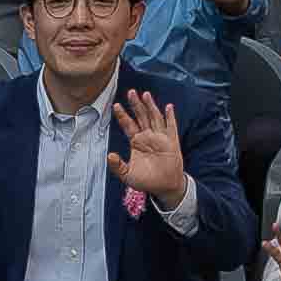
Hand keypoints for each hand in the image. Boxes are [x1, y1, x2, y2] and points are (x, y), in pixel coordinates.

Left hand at [109, 85, 192, 200]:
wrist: (165, 187)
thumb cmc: (147, 181)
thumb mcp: (128, 175)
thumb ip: (118, 166)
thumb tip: (109, 156)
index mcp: (137, 142)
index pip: (128, 125)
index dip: (122, 115)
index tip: (116, 105)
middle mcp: (148, 137)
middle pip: (141, 117)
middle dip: (136, 105)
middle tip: (131, 92)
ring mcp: (160, 138)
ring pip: (154, 118)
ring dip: (150, 106)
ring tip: (145, 95)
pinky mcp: (171, 142)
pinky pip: (171, 127)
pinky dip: (170, 117)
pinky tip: (168, 107)